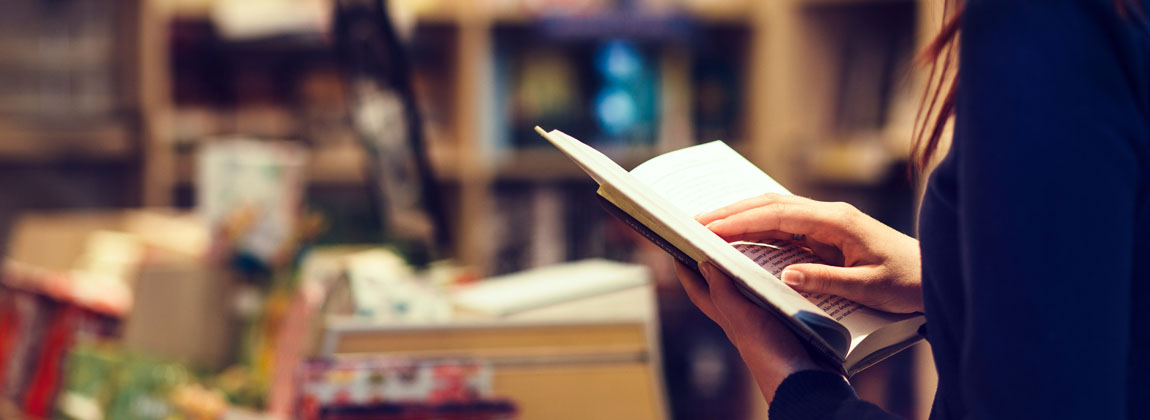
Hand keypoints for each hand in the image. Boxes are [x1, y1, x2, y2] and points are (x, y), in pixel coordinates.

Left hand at [675, 261, 831, 401]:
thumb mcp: (743, 319)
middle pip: (724, 287)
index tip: (678, 248)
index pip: (698, 291)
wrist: (807, 383)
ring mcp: (766, 323)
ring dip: (751, 270)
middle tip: (716, 239)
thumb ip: (724, 294)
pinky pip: (779, 297)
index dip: (685, 271)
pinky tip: (788, 272)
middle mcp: (744, 320)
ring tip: (753, 246)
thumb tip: (703, 265)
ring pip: (753, 291)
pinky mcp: (789, 324)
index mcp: (727, 319)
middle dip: (718, 264)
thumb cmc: (772, 356)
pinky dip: (779, 282)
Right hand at [697, 193, 923, 313]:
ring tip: (708, 226)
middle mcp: (829, 214)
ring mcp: (827, 221)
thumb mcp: (869, 288)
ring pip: (775, 211)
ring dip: (741, 216)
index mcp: (837, 221)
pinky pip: (784, 225)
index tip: (710, 229)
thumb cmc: (908, 282)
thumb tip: (785, 274)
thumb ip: (826, 280)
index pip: (778, 215)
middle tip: (695, 221)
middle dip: (731, 211)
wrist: (934, 276)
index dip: (741, 221)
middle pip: (770, 204)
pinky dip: (758, 227)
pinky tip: (739, 235)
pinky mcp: (826, 233)